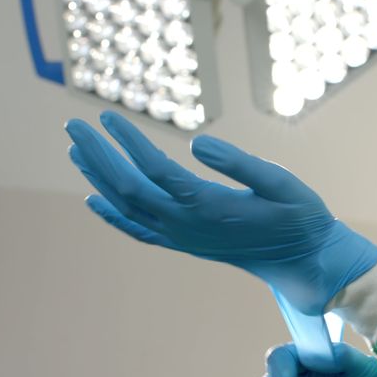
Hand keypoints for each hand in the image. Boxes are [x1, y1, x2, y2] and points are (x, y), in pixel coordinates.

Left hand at [66, 111, 376, 314]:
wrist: (303, 261)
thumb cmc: (299, 216)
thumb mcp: (283, 183)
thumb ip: (241, 163)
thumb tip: (197, 142)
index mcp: (209, 207)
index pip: (155, 170)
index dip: (129, 142)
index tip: (108, 115)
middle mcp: (187, 225)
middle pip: (129, 188)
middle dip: (99, 155)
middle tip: (73, 124)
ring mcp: (182, 237)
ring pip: (128, 207)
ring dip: (99, 177)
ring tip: (75, 149)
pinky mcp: (184, 243)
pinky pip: (138, 230)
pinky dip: (112, 216)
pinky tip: (93, 199)